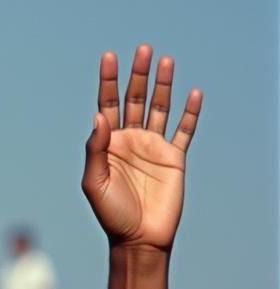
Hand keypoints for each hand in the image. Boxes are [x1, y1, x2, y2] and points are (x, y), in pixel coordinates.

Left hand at [82, 45, 201, 250]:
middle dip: (138, 75)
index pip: (108, 105)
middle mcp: (131, 141)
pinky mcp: (174, 158)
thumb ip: (96, 150)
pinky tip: (193, 93)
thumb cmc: (112, 214)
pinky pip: (184, 130)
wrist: (139, 239)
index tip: (109, 57)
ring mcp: (153, 148)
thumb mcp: (95, 183)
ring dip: (162, 85)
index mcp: (108, 145)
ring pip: (159, 108)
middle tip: (143, 49)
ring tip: (164, 60)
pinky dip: (190, 112)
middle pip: (134, 100)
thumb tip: (99, 116)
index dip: (108, 81)